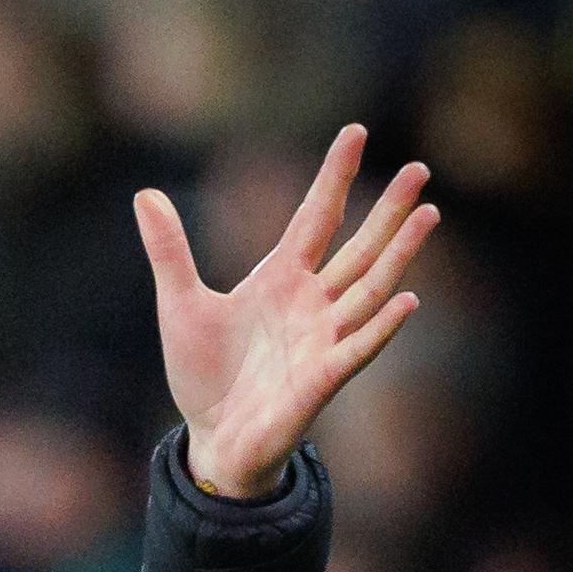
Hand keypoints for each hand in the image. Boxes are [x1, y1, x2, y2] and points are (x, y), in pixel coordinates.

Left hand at [133, 124, 438, 499]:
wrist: (210, 440)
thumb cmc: (203, 376)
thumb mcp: (180, 304)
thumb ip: (170, 250)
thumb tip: (144, 195)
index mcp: (280, 279)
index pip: (316, 216)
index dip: (334, 176)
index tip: (355, 132)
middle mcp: (310, 304)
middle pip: (358, 247)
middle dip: (388, 211)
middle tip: (420, 169)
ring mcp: (321, 340)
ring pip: (370, 289)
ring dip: (399, 254)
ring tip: (428, 215)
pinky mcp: (321, 380)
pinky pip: (358, 349)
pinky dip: (381, 327)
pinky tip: (407, 300)